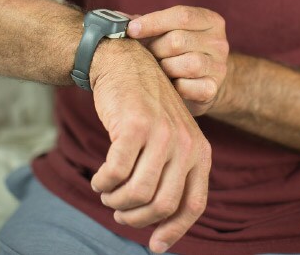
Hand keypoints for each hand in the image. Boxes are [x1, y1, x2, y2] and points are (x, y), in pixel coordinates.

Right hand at [89, 38, 211, 254]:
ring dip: (116, 200)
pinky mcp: (135, 126)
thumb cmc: (144, 107)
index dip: (174, 231)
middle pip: (162, 205)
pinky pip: (116, 173)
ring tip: (107, 191)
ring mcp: (162, 134)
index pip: (194, 205)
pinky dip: (103, 183)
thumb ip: (174, 172)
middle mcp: (186, 143)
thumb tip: (162, 226)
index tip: (154, 245)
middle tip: (119, 210)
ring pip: (137, 193)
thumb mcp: (171, 137)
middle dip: (135, 216)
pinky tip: (99, 177)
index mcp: (200, 150)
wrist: (125, 63)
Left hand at [126, 5, 228, 116]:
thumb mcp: (166, 32)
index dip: (153, 22)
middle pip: (179, 40)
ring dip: (164, 68)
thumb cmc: (178, 52)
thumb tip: (114, 18)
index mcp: (210, 20)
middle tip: (146, 56)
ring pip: (187, 63)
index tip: (131, 30)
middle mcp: (219, 41)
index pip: (182, 15)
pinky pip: (188, 86)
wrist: (201, 81)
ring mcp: (219, 66)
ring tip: (158, 70)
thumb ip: (144, 23)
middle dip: (155, 49)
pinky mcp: (213, 88)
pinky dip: (174, 86)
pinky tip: (169, 85)